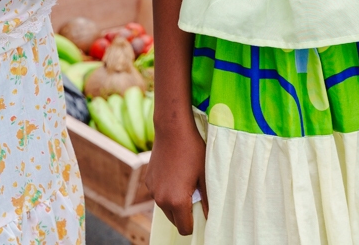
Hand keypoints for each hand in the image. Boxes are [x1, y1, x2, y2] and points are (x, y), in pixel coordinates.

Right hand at [147, 117, 206, 233]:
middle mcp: (161, 199)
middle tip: (195, 197)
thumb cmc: (193, 151)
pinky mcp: (148, 181)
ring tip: (186, 184)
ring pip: (165, 208)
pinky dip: (166, 191)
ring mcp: (152, 190)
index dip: (193, 225)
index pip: (184, 229)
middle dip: (184, 215)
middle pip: (174, 220)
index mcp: (177, 201)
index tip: (200, 215)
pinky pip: (158, 194)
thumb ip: (207, 200)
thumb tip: (210, 217)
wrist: (172, 129)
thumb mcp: (204, 175)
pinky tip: (175, 174)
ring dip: (174, 203)